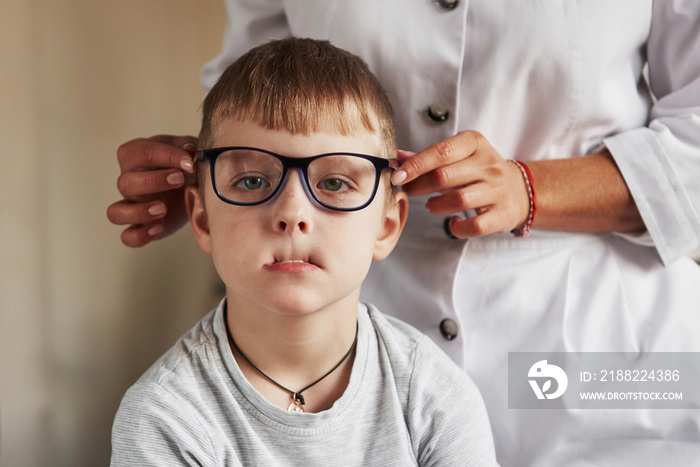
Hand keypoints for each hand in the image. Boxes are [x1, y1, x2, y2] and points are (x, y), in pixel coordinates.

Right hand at [106, 135, 197, 246]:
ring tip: (163, 208)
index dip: (166, 156)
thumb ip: (188, 148)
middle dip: (153, 181)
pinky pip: (127, 236)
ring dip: (138, 212)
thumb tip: (189, 149)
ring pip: (115, 212)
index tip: (189, 163)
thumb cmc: (183, 164)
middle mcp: (128, 181)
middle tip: (180, 180)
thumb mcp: (187, 151)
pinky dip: (140, 235)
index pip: (141, 152)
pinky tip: (159, 228)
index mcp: (135, 156)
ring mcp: (131, 205)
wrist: (192, 187)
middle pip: (125, 182)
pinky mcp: (140, 226)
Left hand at [391, 130, 528, 237]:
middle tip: (410, 191)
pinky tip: (452, 222)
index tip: (397, 177)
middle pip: (445, 176)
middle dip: (420, 186)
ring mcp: (499, 190)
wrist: (518, 190)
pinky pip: (475, 226)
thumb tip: (397, 157)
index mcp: (475, 143)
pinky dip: (458, 228)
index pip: (441, 152)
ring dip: (436, 206)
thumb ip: (427, 157)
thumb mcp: (457, 156)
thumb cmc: (478, 171)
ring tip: (431, 205)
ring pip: (459, 200)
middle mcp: (490, 164)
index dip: (415, 165)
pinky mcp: (503, 214)